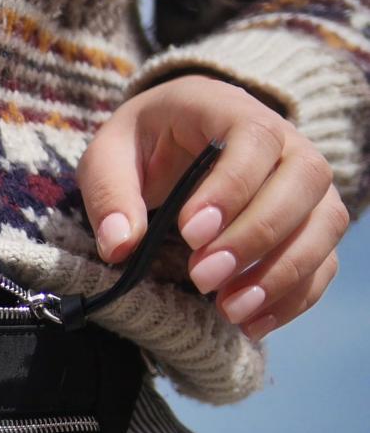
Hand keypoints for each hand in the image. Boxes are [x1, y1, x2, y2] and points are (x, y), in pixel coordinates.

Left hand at [77, 74, 348, 340]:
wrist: (169, 143)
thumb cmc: (139, 147)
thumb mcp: (107, 159)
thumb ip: (110, 196)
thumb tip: (119, 246)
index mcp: (227, 109)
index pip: (253, 139)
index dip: (231, 188)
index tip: (191, 234)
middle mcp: (283, 140)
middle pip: (303, 180)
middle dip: (255, 236)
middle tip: (203, 278)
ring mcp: (303, 183)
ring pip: (324, 222)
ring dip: (282, 273)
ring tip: (229, 309)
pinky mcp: (309, 224)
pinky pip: (323, 260)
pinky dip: (295, 296)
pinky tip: (252, 323)